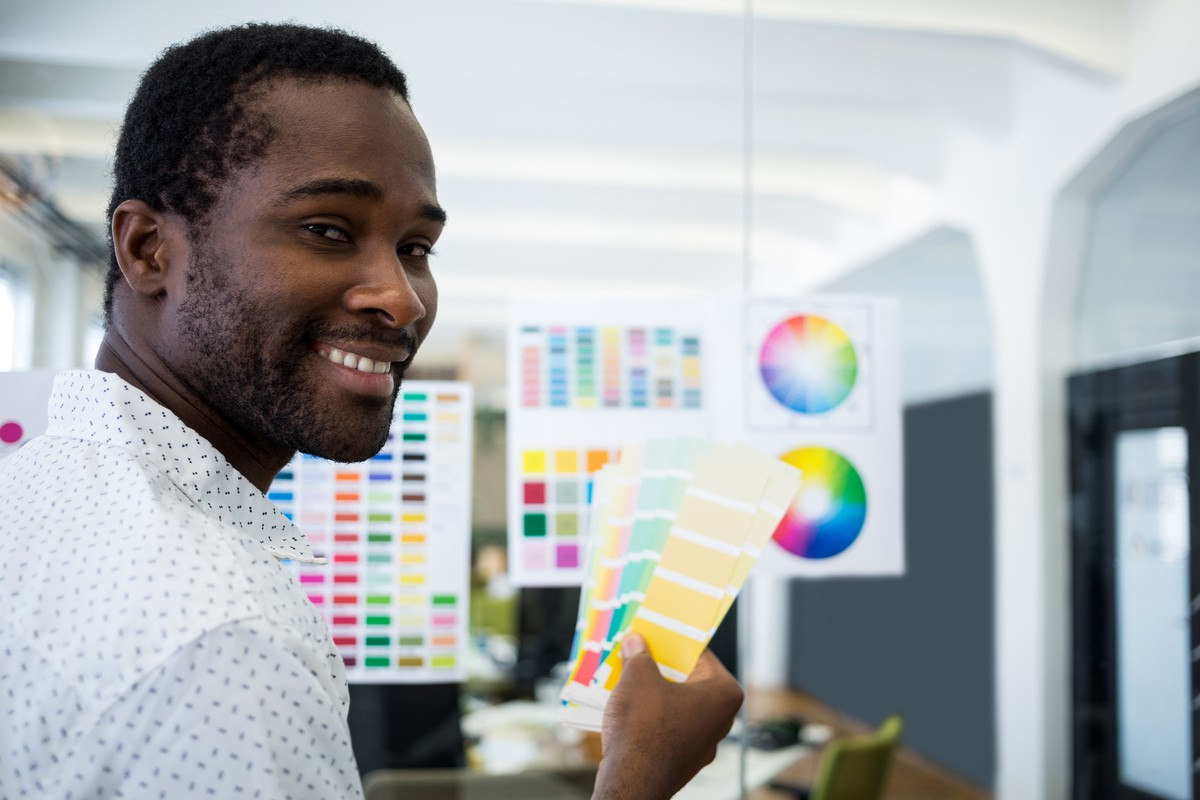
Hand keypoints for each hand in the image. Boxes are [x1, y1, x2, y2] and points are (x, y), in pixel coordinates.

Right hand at [593, 634, 743, 798]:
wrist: (632, 782)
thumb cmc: (644, 728)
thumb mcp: (637, 677)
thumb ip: (639, 655)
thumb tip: (636, 642)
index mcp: (724, 693)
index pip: (701, 654)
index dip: (675, 641)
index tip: (659, 631)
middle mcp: (721, 720)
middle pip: (689, 679)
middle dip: (663, 665)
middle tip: (640, 649)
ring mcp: (703, 742)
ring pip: (677, 703)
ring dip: (654, 689)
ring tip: (628, 672)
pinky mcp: (683, 758)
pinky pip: (668, 725)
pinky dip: (651, 713)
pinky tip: (628, 702)